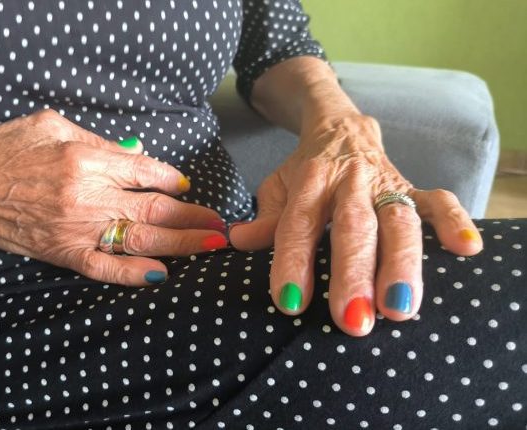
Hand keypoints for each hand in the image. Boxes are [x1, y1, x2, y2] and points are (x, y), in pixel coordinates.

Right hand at [0, 109, 226, 285]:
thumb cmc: (4, 147)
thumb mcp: (52, 125)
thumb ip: (98, 141)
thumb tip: (138, 156)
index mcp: (86, 160)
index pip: (147, 172)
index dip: (173, 179)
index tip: (187, 186)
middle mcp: (86, 196)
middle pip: (154, 210)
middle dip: (194, 218)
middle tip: (222, 225)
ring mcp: (74, 228)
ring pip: (139, 240)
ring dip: (180, 245)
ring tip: (210, 247)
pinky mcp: (60, 252)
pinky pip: (103, 268)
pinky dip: (132, 275)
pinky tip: (160, 277)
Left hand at [229, 114, 482, 335]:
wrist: (341, 128)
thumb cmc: (305, 170)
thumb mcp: (277, 187)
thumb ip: (265, 217)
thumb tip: (238, 241)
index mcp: (310, 181)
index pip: (298, 224)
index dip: (292, 262)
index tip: (289, 303)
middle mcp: (350, 182)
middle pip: (353, 227)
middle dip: (353, 274)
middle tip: (352, 319)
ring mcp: (385, 184)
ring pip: (398, 221)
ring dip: (401, 264)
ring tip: (400, 309)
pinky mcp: (413, 187)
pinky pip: (438, 200)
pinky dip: (454, 221)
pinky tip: (466, 249)